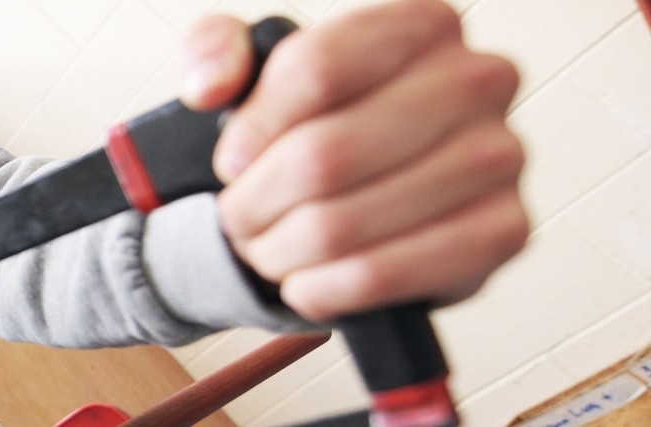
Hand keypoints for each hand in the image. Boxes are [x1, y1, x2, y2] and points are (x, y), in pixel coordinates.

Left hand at [180, 0, 527, 321]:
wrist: (370, 190)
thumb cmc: (319, 122)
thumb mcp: (253, 67)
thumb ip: (217, 49)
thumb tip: (210, 86)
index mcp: (422, 24)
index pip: (314, 68)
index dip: (253, 128)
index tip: (230, 160)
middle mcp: (477, 80)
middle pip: (324, 155)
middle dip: (255, 201)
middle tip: (238, 218)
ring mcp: (500, 158)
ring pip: (342, 223)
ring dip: (279, 251)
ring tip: (267, 248)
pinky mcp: (504, 231)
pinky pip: (383, 275)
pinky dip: (323, 289)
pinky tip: (306, 282)